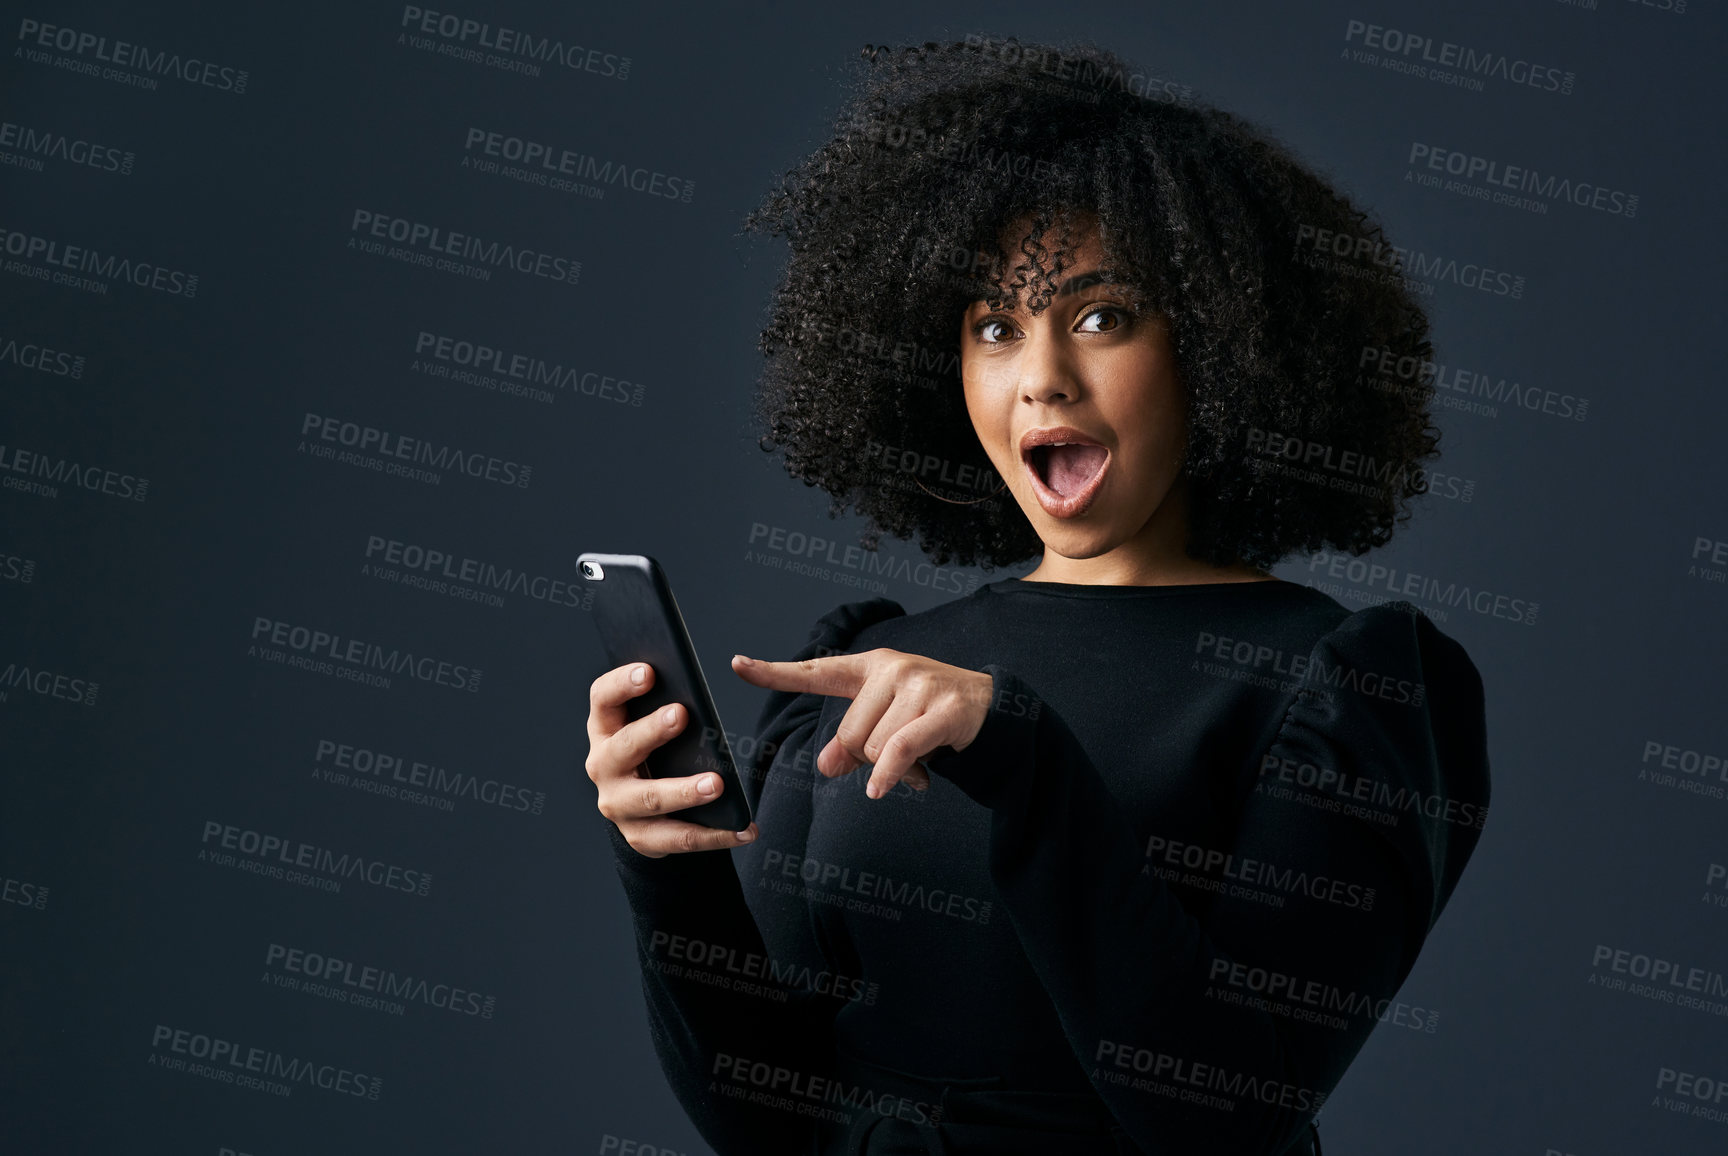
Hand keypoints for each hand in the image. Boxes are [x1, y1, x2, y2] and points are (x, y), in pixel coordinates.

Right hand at [585, 661, 758, 856]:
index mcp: (606, 728)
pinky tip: (746, 828)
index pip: (603, 698)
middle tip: (682, 714)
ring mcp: (618, 804)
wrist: (643, 811)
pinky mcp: (640, 837)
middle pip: (624, 746)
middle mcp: (603, 765)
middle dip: (652, 730)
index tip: (650, 671)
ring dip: (684, 791)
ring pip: (650, 798)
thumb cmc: (657, 751)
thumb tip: (705, 691)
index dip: (622, 683)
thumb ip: (670, 707)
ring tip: (718, 784)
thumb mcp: (655, 726)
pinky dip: (715, 835)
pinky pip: (679, 838)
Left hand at [730, 648, 993, 799]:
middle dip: (865, 758)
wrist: (992, 708)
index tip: (737, 663)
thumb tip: (827, 766)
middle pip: (849, 734)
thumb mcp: (886, 725)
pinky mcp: (943, 708)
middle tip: (894, 761)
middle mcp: (892, 668)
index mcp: (870, 667)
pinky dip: (890, 773)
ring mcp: (919, 685)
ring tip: (916, 763)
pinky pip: (900, 749)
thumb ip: (851, 742)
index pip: (816, 671)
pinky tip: (883, 789)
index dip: (774, 672)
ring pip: (873, 747)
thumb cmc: (930, 716)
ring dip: (890, 769)